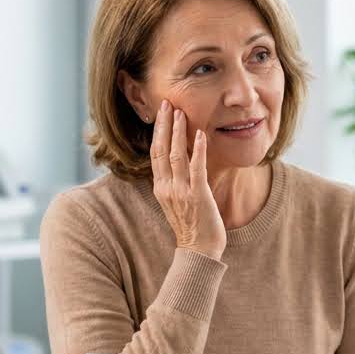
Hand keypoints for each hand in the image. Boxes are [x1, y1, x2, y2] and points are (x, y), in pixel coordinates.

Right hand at [150, 100, 225, 259]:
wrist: (199, 250)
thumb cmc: (192, 226)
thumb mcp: (177, 201)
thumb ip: (175, 181)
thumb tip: (180, 160)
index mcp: (161, 188)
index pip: (155, 153)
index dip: (157, 132)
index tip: (161, 113)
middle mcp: (167, 188)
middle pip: (161, 149)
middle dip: (164, 125)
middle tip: (166, 103)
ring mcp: (181, 192)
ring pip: (175, 155)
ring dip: (178, 132)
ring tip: (180, 112)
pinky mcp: (198, 195)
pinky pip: (196, 169)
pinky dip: (197, 150)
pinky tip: (200, 134)